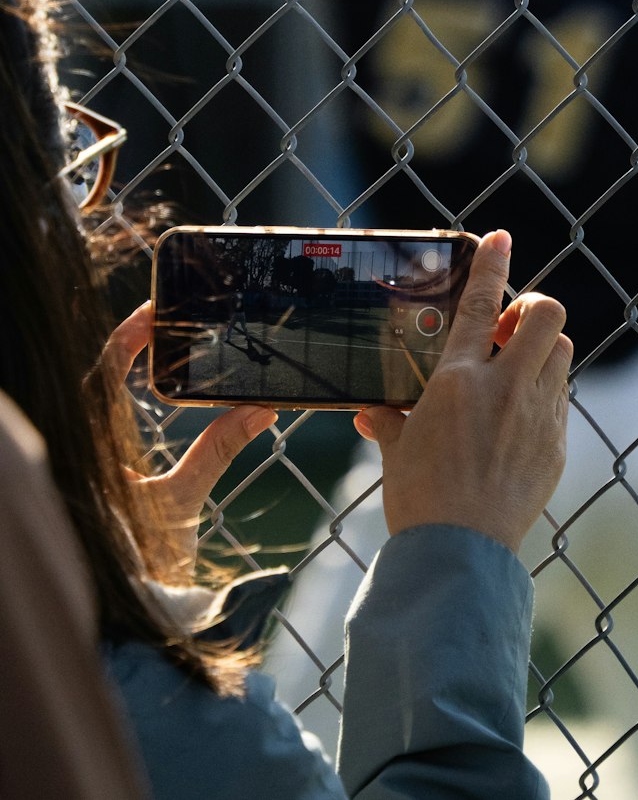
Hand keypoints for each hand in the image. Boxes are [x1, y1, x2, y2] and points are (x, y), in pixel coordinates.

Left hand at [103, 302, 276, 575]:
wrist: (126, 621)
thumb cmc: (145, 565)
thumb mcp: (183, 502)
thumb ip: (219, 449)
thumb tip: (261, 407)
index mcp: (93, 453)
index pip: (100, 378)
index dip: (125, 340)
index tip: (153, 312)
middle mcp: (79, 452)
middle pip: (94, 382)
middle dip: (125, 346)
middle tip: (163, 319)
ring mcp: (80, 464)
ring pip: (91, 402)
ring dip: (119, 370)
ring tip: (157, 343)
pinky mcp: (89, 477)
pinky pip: (96, 423)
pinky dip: (116, 398)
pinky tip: (146, 392)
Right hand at [354, 230, 571, 555]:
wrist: (460, 553)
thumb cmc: (420, 499)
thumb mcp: (396, 451)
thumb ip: (390, 420)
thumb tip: (370, 411)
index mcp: (458, 379)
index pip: (482, 303)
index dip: (493, 262)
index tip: (500, 237)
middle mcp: (505, 388)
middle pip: (547, 314)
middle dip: (533, 309)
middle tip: (510, 328)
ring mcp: (538, 415)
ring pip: (562, 352)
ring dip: (543, 350)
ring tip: (517, 370)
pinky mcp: (557, 444)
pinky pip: (561, 398)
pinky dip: (546, 393)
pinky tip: (521, 417)